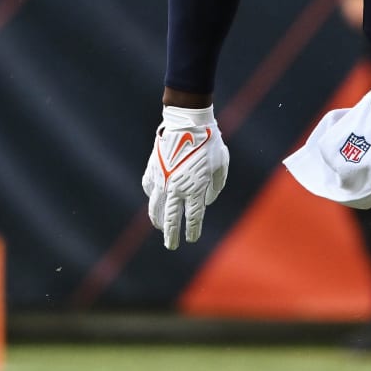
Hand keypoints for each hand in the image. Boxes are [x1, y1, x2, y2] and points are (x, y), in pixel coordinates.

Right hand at [142, 105, 229, 249]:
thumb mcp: (221, 165)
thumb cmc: (210, 144)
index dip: (192, 230)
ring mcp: (162, 180)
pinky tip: (154, 202)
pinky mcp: (153, 170)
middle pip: (171, 218)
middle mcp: (176, 188)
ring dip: (157, 220)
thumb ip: (215, 186)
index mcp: (195, 189)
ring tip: (160, 228)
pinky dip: (152, 197)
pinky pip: (149, 188)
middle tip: (171, 246)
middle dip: (171, 234)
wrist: (187, 124)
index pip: (193, 217)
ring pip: (155, 206)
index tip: (191, 239)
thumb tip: (207, 201)